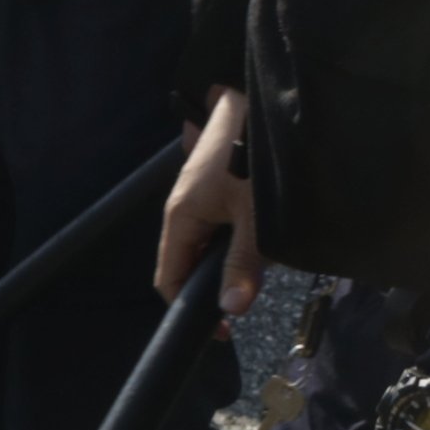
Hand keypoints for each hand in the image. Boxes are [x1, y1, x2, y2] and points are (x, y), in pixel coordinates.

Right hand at [155, 85, 263, 312]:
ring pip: (205, 242)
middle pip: (187, 261)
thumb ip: (242, 264)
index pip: (168, 278)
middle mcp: (183, 208)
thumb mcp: (254, 217)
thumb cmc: (251, 157)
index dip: (188, 308)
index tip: (223, 331)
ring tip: (259, 268)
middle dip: (212, 284)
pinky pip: (217, 222)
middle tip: (248, 297)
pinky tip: (261, 235)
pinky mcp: (217, 182)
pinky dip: (235, 237)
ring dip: (227, 259)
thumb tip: (230, 310)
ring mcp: (199, 194)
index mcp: (180, 218)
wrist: (254, 98)